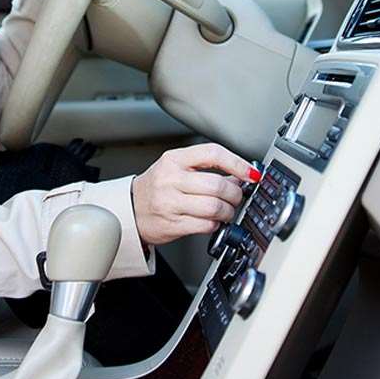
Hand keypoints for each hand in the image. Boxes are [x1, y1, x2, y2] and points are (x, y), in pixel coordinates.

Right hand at [130, 144, 258, 246]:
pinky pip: (206, 225)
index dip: (237, 163)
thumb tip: (239, 175)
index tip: (251, 174)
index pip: (212, 154)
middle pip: (217, 184)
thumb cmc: (156, 187)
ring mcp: (170, 203)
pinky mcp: (172, 224)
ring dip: (228, 211)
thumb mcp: (174, 168)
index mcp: (173, 160)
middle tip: (236, 197)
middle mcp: (170, 179)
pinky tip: (212, 221)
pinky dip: (215, 224)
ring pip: (214, 207)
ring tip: (226, 211)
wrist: (129, 210)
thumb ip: (204, 168)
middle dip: (235, 194)